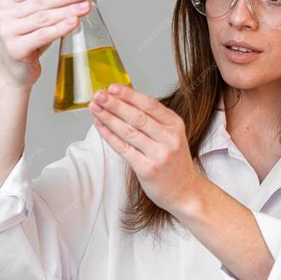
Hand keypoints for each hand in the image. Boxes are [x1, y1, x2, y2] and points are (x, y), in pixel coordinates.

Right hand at [0, 0, 91, 87]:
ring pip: (43, 18)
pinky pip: (43, 35)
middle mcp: (3, 14)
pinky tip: (74, 22)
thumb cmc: (29, 41)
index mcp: (6, 0)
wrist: (16, 71)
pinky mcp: (16, 48)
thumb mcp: (35, 19)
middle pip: (40, 2)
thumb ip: (48, 5)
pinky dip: (61, 28)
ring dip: (67, 10)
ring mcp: (7, 32)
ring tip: (85, 7)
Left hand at [88, 84, 202, 213]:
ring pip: (128, 131)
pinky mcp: (147, 169)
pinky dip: (109, 136)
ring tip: (95, 108)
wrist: (185, 191)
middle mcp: (169, 138)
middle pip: (137, 116)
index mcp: (175, 125)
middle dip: (115, 104)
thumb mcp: (172, 136)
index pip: (149, 104)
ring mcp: (158, 154)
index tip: (113, 87)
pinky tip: (100, 126)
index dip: (129, 95)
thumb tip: (125, 101)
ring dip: (108, 118)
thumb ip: (154, 120)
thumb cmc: (174, 162)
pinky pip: (124, 149)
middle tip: (99, 95)